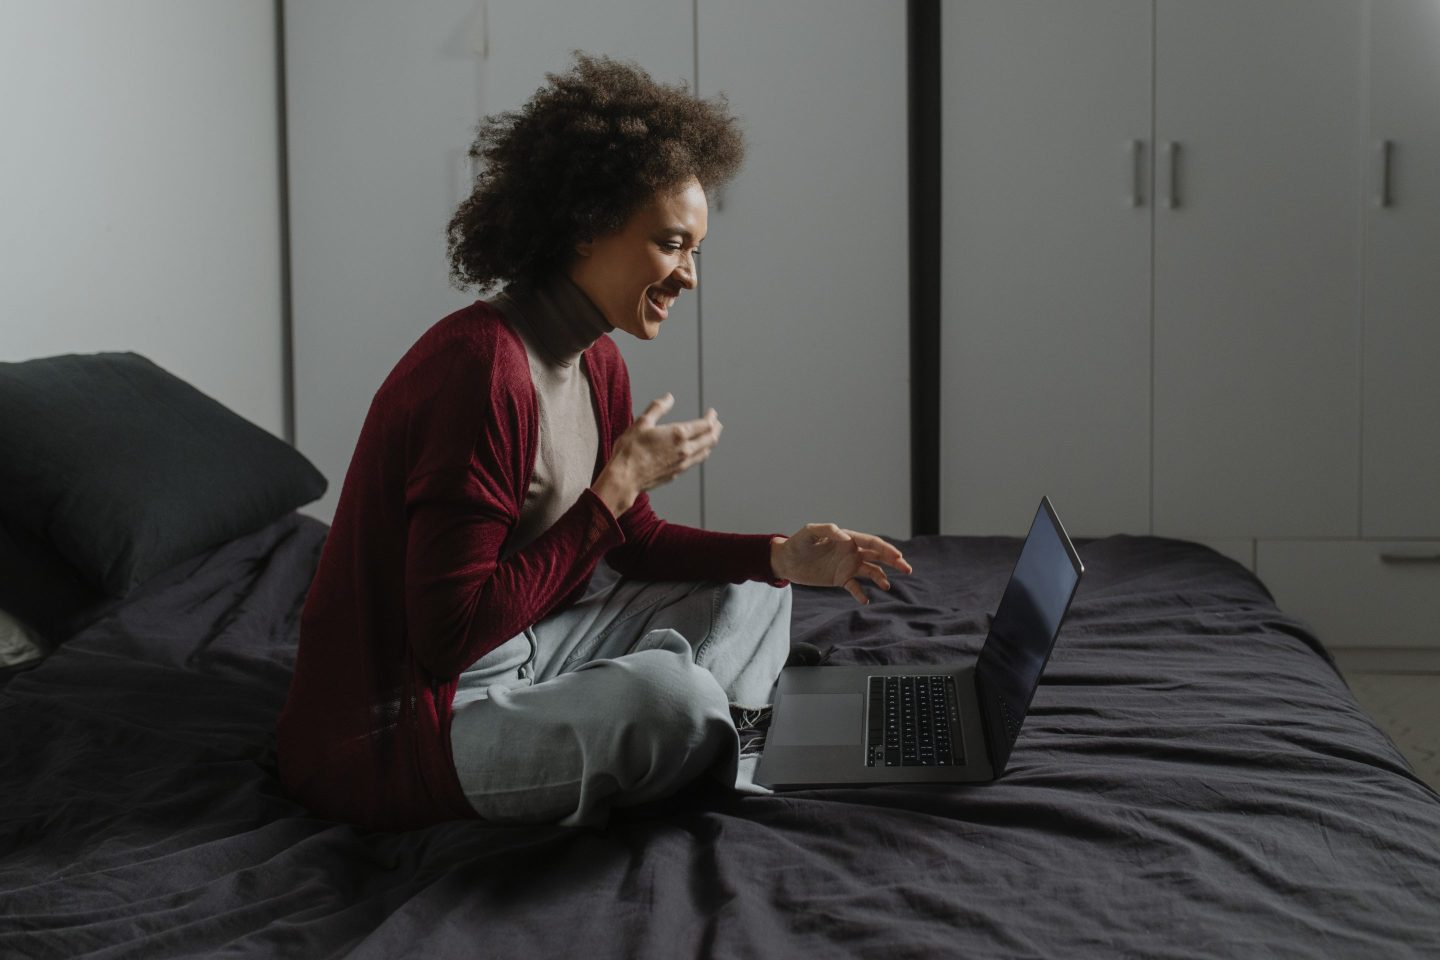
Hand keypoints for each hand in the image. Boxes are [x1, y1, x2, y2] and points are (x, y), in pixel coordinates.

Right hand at [591, 393, 721, 514]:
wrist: (625, 478)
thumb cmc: (630, 450)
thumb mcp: (642, 422)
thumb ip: (658, 408)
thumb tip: (669, 397)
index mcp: (678, 434)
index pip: (705, 425)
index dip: (711, 418)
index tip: (712, 413)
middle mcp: (685, 450)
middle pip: (710, 439)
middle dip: (715, 429)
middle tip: (717, 423)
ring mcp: (682, 463)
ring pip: (705, 452)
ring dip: (710, 442)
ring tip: (711, 436)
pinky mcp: (677, 473)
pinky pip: (695, 461)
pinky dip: (701, 453)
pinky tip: (697, 451)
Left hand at [770, 524, 913, 604]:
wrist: (785, 561)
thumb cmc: (796, 543)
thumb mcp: (809, 532)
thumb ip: (827, 530)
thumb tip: (845, 537)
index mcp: (847, 538)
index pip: (871, 542)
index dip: (886, 549)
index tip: (897, 556)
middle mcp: (850, 551)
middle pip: (877, 556)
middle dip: (893, 561)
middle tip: (907, 569)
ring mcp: (846, 565)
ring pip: (870, 571)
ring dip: (881, 577)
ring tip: (886, 586)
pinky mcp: (840, 578)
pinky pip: (855, 586)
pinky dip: (861, 593)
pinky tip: (865, 600)